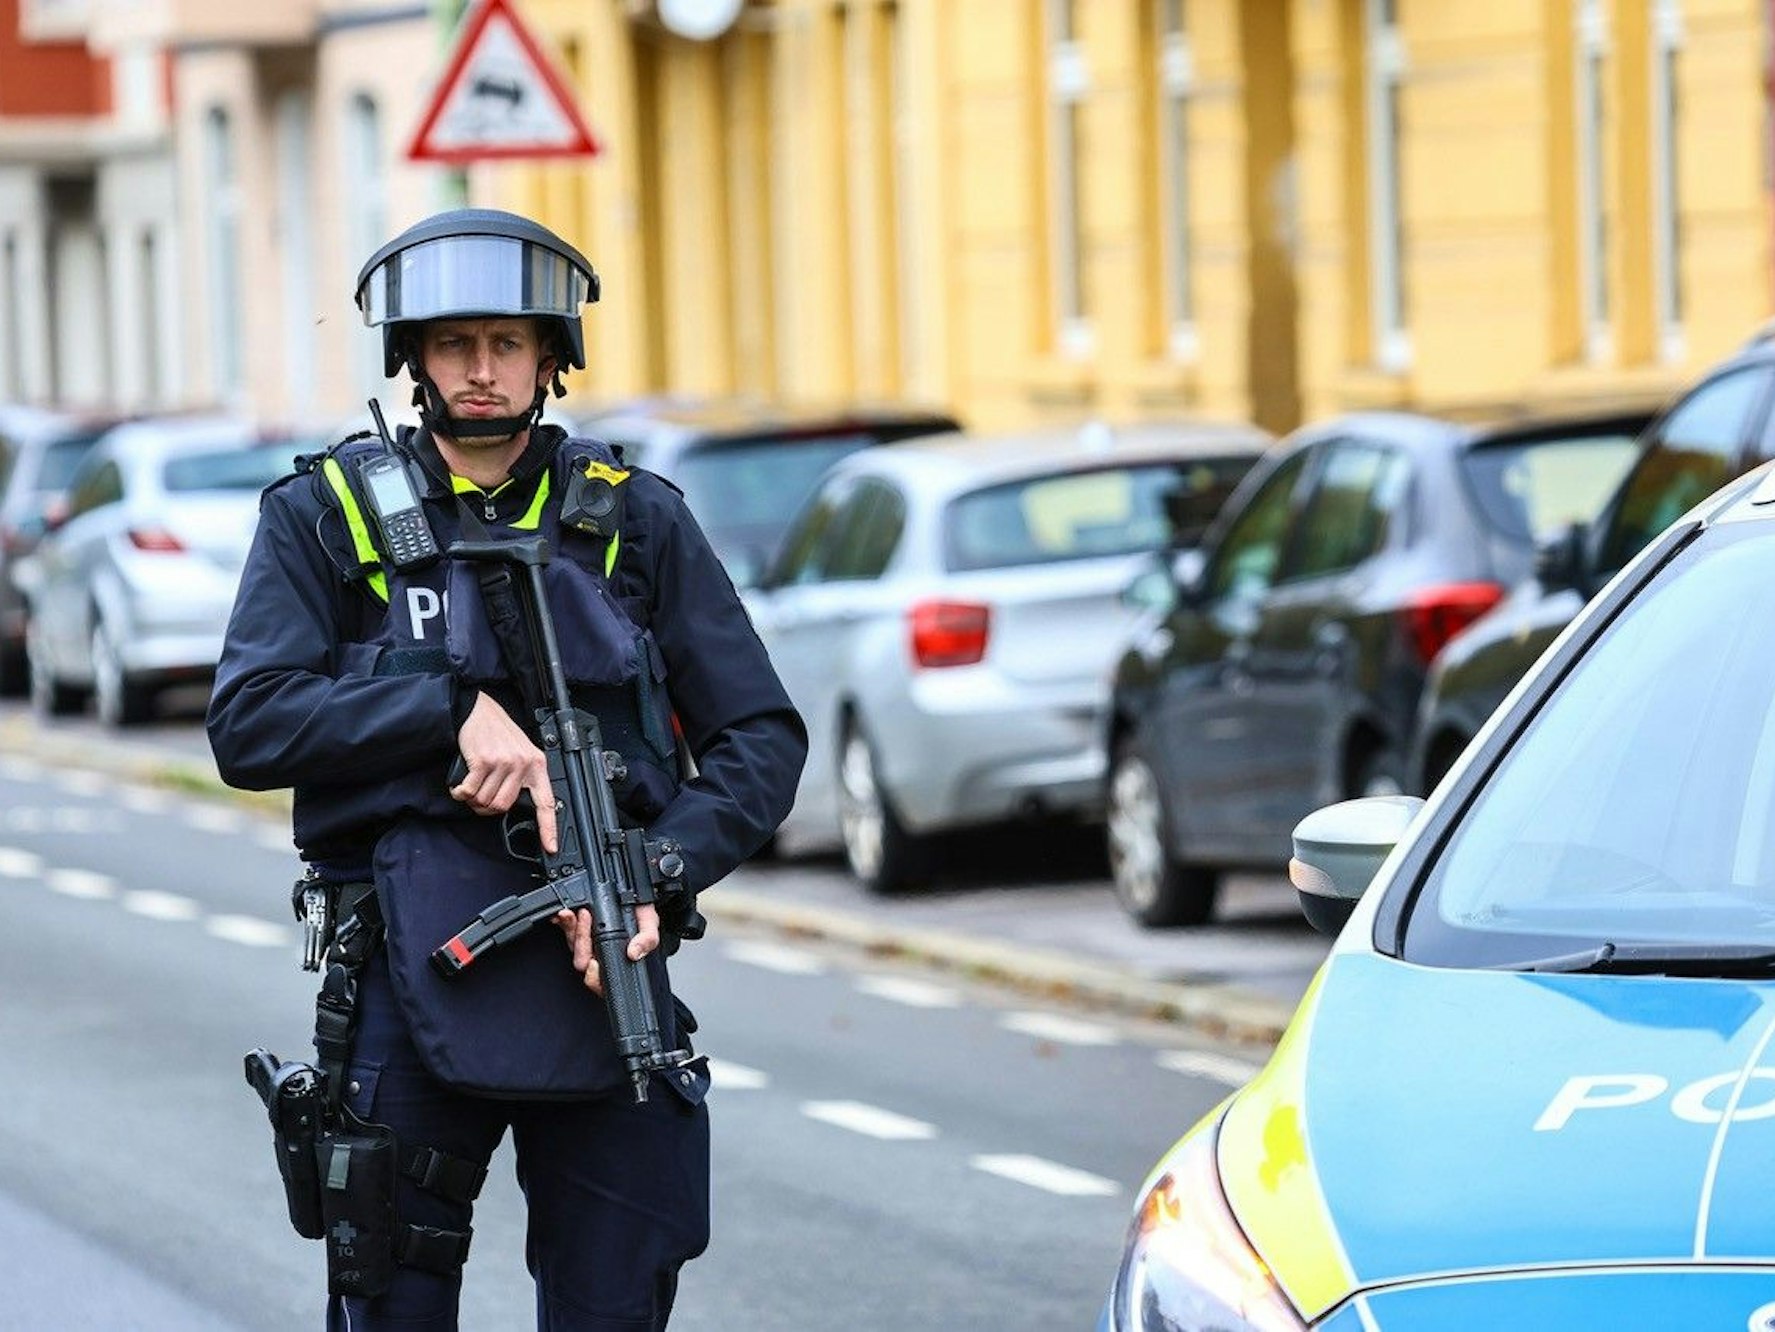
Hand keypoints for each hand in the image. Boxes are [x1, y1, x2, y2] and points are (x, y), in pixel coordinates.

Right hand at [448, 692, 557, 853]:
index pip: (547, 803)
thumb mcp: (520, 752)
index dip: (549, 828)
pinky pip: (470, 792)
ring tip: (471, 786)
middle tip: (479, 797)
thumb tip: (513, 805)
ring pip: (486, 801)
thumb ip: (522, 777)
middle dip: (487, 808)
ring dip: (473, 799)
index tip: (550, 847)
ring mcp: (504, 763)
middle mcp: (523, 765)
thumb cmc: (498, 733)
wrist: (479, 711)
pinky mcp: (484, 761)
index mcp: (537, 765)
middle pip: (504, 807)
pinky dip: (461, 792)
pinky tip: (460, 784)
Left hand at [552, 904, 661, 995]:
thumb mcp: (650, 924)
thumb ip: (647, 939)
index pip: (600, 981)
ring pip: (572, 944)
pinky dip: (563, 922)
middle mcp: (598, 955)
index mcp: (615, 961)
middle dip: (582, 940)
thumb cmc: (641, 913)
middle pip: (582, 961)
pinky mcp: (576, 928)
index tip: (594, 963)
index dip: (594, 976)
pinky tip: (564, 915)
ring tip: (579, 912)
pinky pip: (565, 929)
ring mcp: (585, 943)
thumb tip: (634, 953)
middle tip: (589, 920)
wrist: (634, 895)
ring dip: (572, 928)